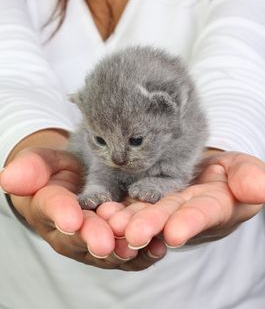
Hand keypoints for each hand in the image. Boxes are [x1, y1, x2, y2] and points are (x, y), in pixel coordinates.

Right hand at [0, 147, 165, 269]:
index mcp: (50, 211)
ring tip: (136, 246)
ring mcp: (97, 237)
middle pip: (83, 237)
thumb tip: (8, 177)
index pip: (54, 212)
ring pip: (109, 248)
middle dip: (94, 238)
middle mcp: (73, 231)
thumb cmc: (56, 172)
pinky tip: (158, 247)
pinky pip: (132, 249)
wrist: (74, 181)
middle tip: (105, 243)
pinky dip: (145, 250)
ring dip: (122, 248)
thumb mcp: (41, 163)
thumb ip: (30, 169)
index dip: (62, 214)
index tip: (71, 218)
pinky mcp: (120, 239)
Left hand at [97, 151, 264, 247]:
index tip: (174, 233)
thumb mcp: (243, 170)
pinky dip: (117, 206)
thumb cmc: (229, 172)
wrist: (206, 170)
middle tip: (132, 233)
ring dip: (127, 219)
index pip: (203, 214)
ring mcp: (165, 206)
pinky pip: (130, 203)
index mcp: (213, 206)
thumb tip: (259, 189)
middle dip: (151, 225)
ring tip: (110, 221)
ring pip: (145, 212)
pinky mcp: (147, 199)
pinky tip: (102, 208)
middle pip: (168, 217)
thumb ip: (248, 178)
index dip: (190, 223)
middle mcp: (185, 211)